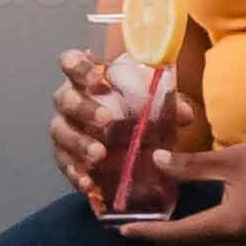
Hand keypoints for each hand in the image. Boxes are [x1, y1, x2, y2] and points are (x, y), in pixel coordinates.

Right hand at [49, 55, 217, 206]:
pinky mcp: (64, 157)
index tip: (97, 77)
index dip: (78, 66)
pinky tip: (89, 183)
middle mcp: (69, 100)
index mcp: (87, 79)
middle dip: (85, 108)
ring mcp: (64, 129)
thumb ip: (168, 106)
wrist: (123, 147)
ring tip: (99, 155)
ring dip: (79, 143)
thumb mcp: (155, 107)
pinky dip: (75, 173)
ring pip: (61, 132)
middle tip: (107, 120)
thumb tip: (183, 114)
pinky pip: (64, 164)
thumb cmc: (134, 114)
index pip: (72, 62)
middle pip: (66, 99)